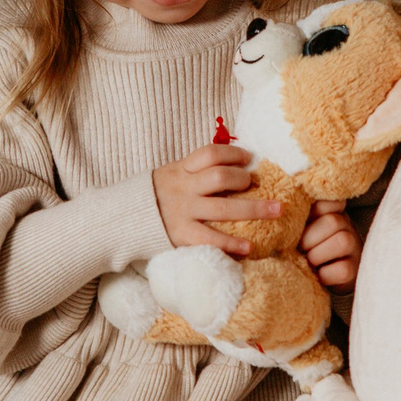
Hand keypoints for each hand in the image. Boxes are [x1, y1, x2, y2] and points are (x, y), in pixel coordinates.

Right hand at [153, 144, 281, 255]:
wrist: (123, 220)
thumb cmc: (156, 197)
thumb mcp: (171, 175)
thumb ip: (194, 171)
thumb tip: (232, 165)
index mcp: (180, 170)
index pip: (210, 153)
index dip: (233, 153)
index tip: (248, 158)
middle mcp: (183, 188)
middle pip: (220, 178)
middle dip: (245, 180)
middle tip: (258, 184)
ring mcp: (183, 212)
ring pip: (223, 208)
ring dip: (254, 209)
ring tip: (277, 210)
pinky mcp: (181, 235)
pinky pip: (210, 238)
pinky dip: (231, 243)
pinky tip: (249, 247)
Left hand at [299, 199, 360, 290]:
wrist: (319, 279)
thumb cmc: (303, 250)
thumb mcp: (299, 230)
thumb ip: (295, 219)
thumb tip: (276, 208)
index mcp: (330, 212)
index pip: (329, 201)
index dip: (314, 209)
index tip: (299, 221)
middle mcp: (346, 227)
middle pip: (333, 222)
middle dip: (309, 238)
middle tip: (299, 248)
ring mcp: (354, 248)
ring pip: (342, 242)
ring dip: (317, 255)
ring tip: (308, 261)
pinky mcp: (354, 271)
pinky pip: (343, 269)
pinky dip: (325, 274)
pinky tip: (317, 275)